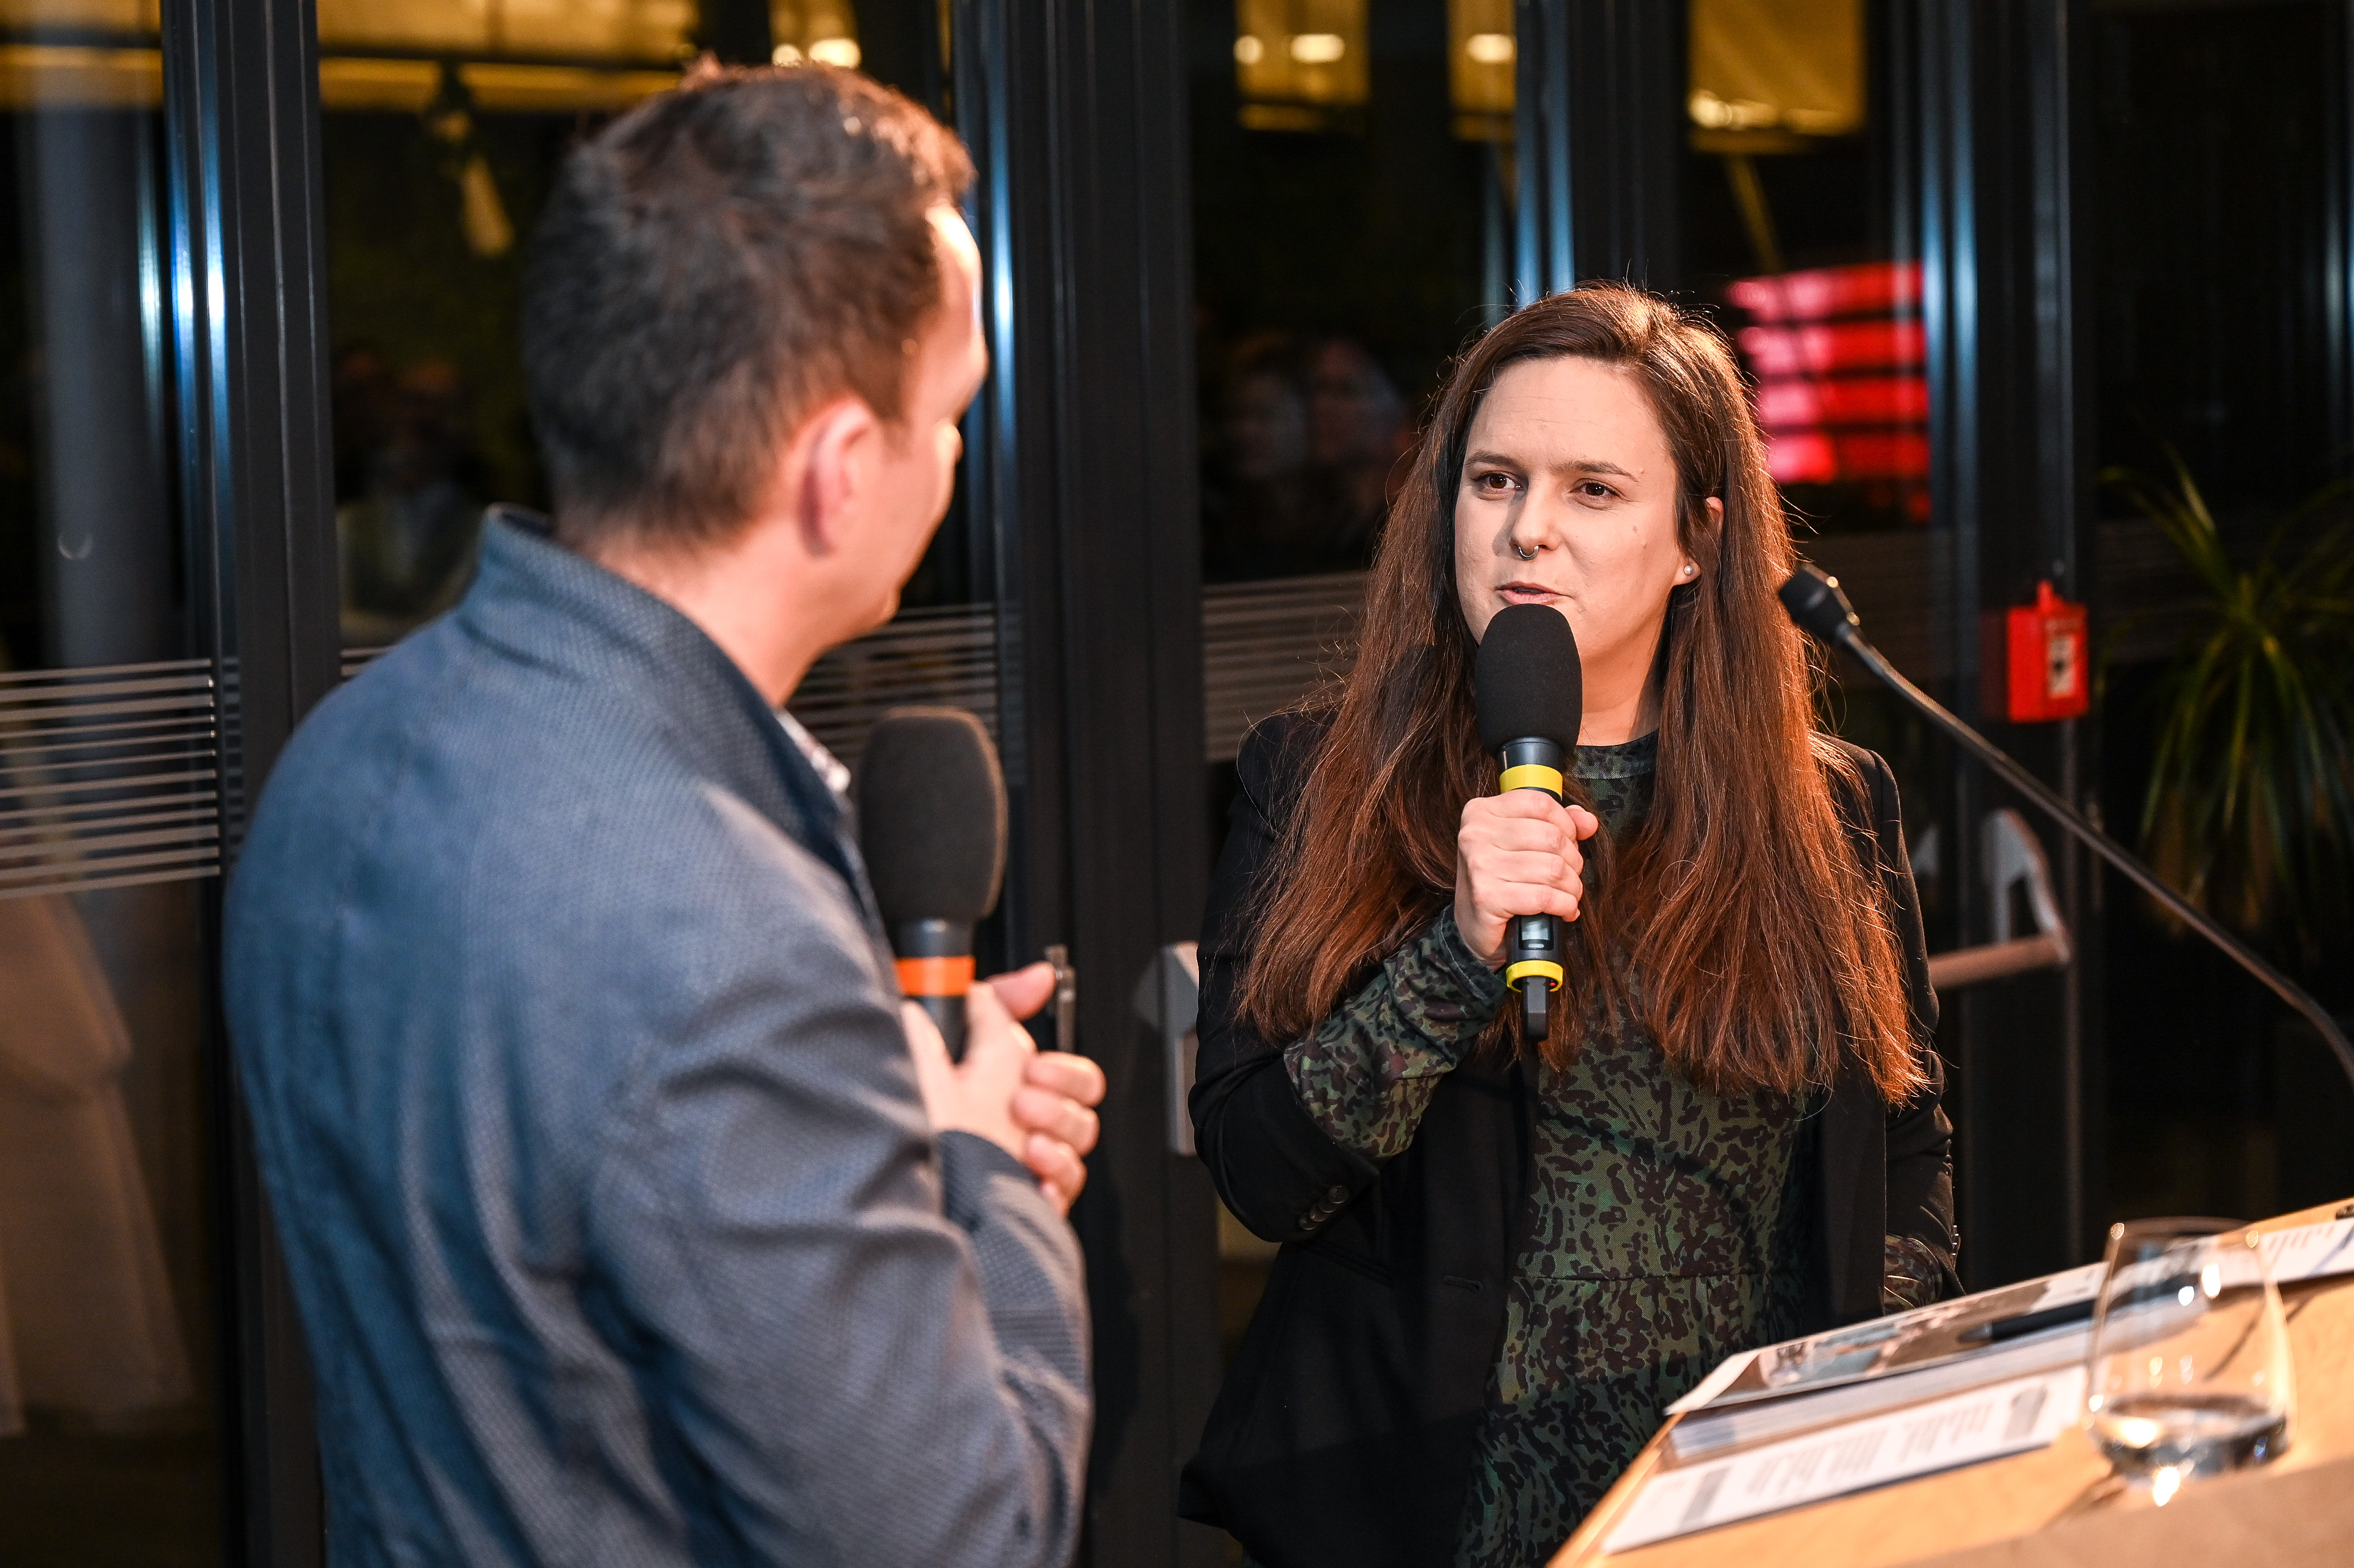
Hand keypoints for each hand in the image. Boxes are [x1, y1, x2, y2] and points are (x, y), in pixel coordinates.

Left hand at [905, 962, 1104, 1214]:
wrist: (906, 1188)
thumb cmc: (916, 1122)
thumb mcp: (946, 1046)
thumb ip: (993, 1005)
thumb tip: (1037, 976)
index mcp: (1009, 1088)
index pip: (1067, 1072)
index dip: (1062, 1066)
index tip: (1032, 1066)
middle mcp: (1023, 1125)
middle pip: (1085, 1103)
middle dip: (1063, 1094)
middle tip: (1024, 1099)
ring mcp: (1029, 1164)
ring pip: (1080, 1142)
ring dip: (1057, 1134)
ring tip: (1024, 1140)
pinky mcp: (1030, 1199)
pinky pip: (1067, 1188)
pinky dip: (1054, 1179)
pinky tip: (1030, 1175)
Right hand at [1452, 791, 1599, 966]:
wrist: (1473, 925)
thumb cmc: (1500, 880)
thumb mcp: (1522, 843)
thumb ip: (1556, 824)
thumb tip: (1588, 821)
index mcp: (1481, 812)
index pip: (1541, 804)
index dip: (1566, 824)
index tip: (1568, 843)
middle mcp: (1476, 834)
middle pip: (1551, 836)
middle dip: (1573, 860)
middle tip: (1568, 875)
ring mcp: (1479, 865)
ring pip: (1553, 868)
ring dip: (1571, 887)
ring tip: (1567, 894)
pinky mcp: (1487, 897)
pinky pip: (1545, 896)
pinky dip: (1564, 905)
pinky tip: (1563, 909)